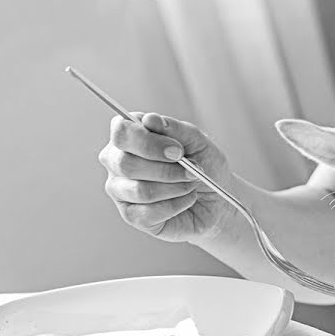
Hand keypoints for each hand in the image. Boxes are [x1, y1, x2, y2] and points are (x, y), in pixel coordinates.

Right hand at [99, 112, 235, 243]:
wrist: (217, 200)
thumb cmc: (204, 166)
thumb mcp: (198, 142)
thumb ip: (176, 129)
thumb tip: (150, 120)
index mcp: (130, 136)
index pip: (121, 131)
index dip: (149, 142)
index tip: (178, 150)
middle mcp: (117, 161)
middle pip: (126, 163)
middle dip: (167, 169)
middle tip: (192, 171)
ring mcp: (121, 190)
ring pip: (139, 190)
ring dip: (175, 188)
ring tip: (192, 185)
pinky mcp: (131, 215)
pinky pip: (148, 212)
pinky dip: (176, 205)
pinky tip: (186, 200)